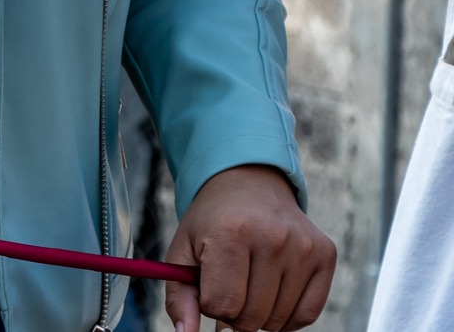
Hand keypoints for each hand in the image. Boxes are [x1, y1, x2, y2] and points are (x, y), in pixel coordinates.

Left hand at [163, 165, 334, 331]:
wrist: (249, 185)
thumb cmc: (212, 222)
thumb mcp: (183, 250)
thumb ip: (179, 296)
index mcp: (231, 232)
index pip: (222, 304)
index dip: (210, 304)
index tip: (209, 286)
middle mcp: (272, 237)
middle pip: (251, 317)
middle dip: (234, 312)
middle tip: (230, 286)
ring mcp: (303, 247)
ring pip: (278, 321)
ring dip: (259, 314)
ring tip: (249, 283)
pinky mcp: (325, 255)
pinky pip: (307, 315)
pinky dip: (286, 317)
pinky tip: (272, 293)